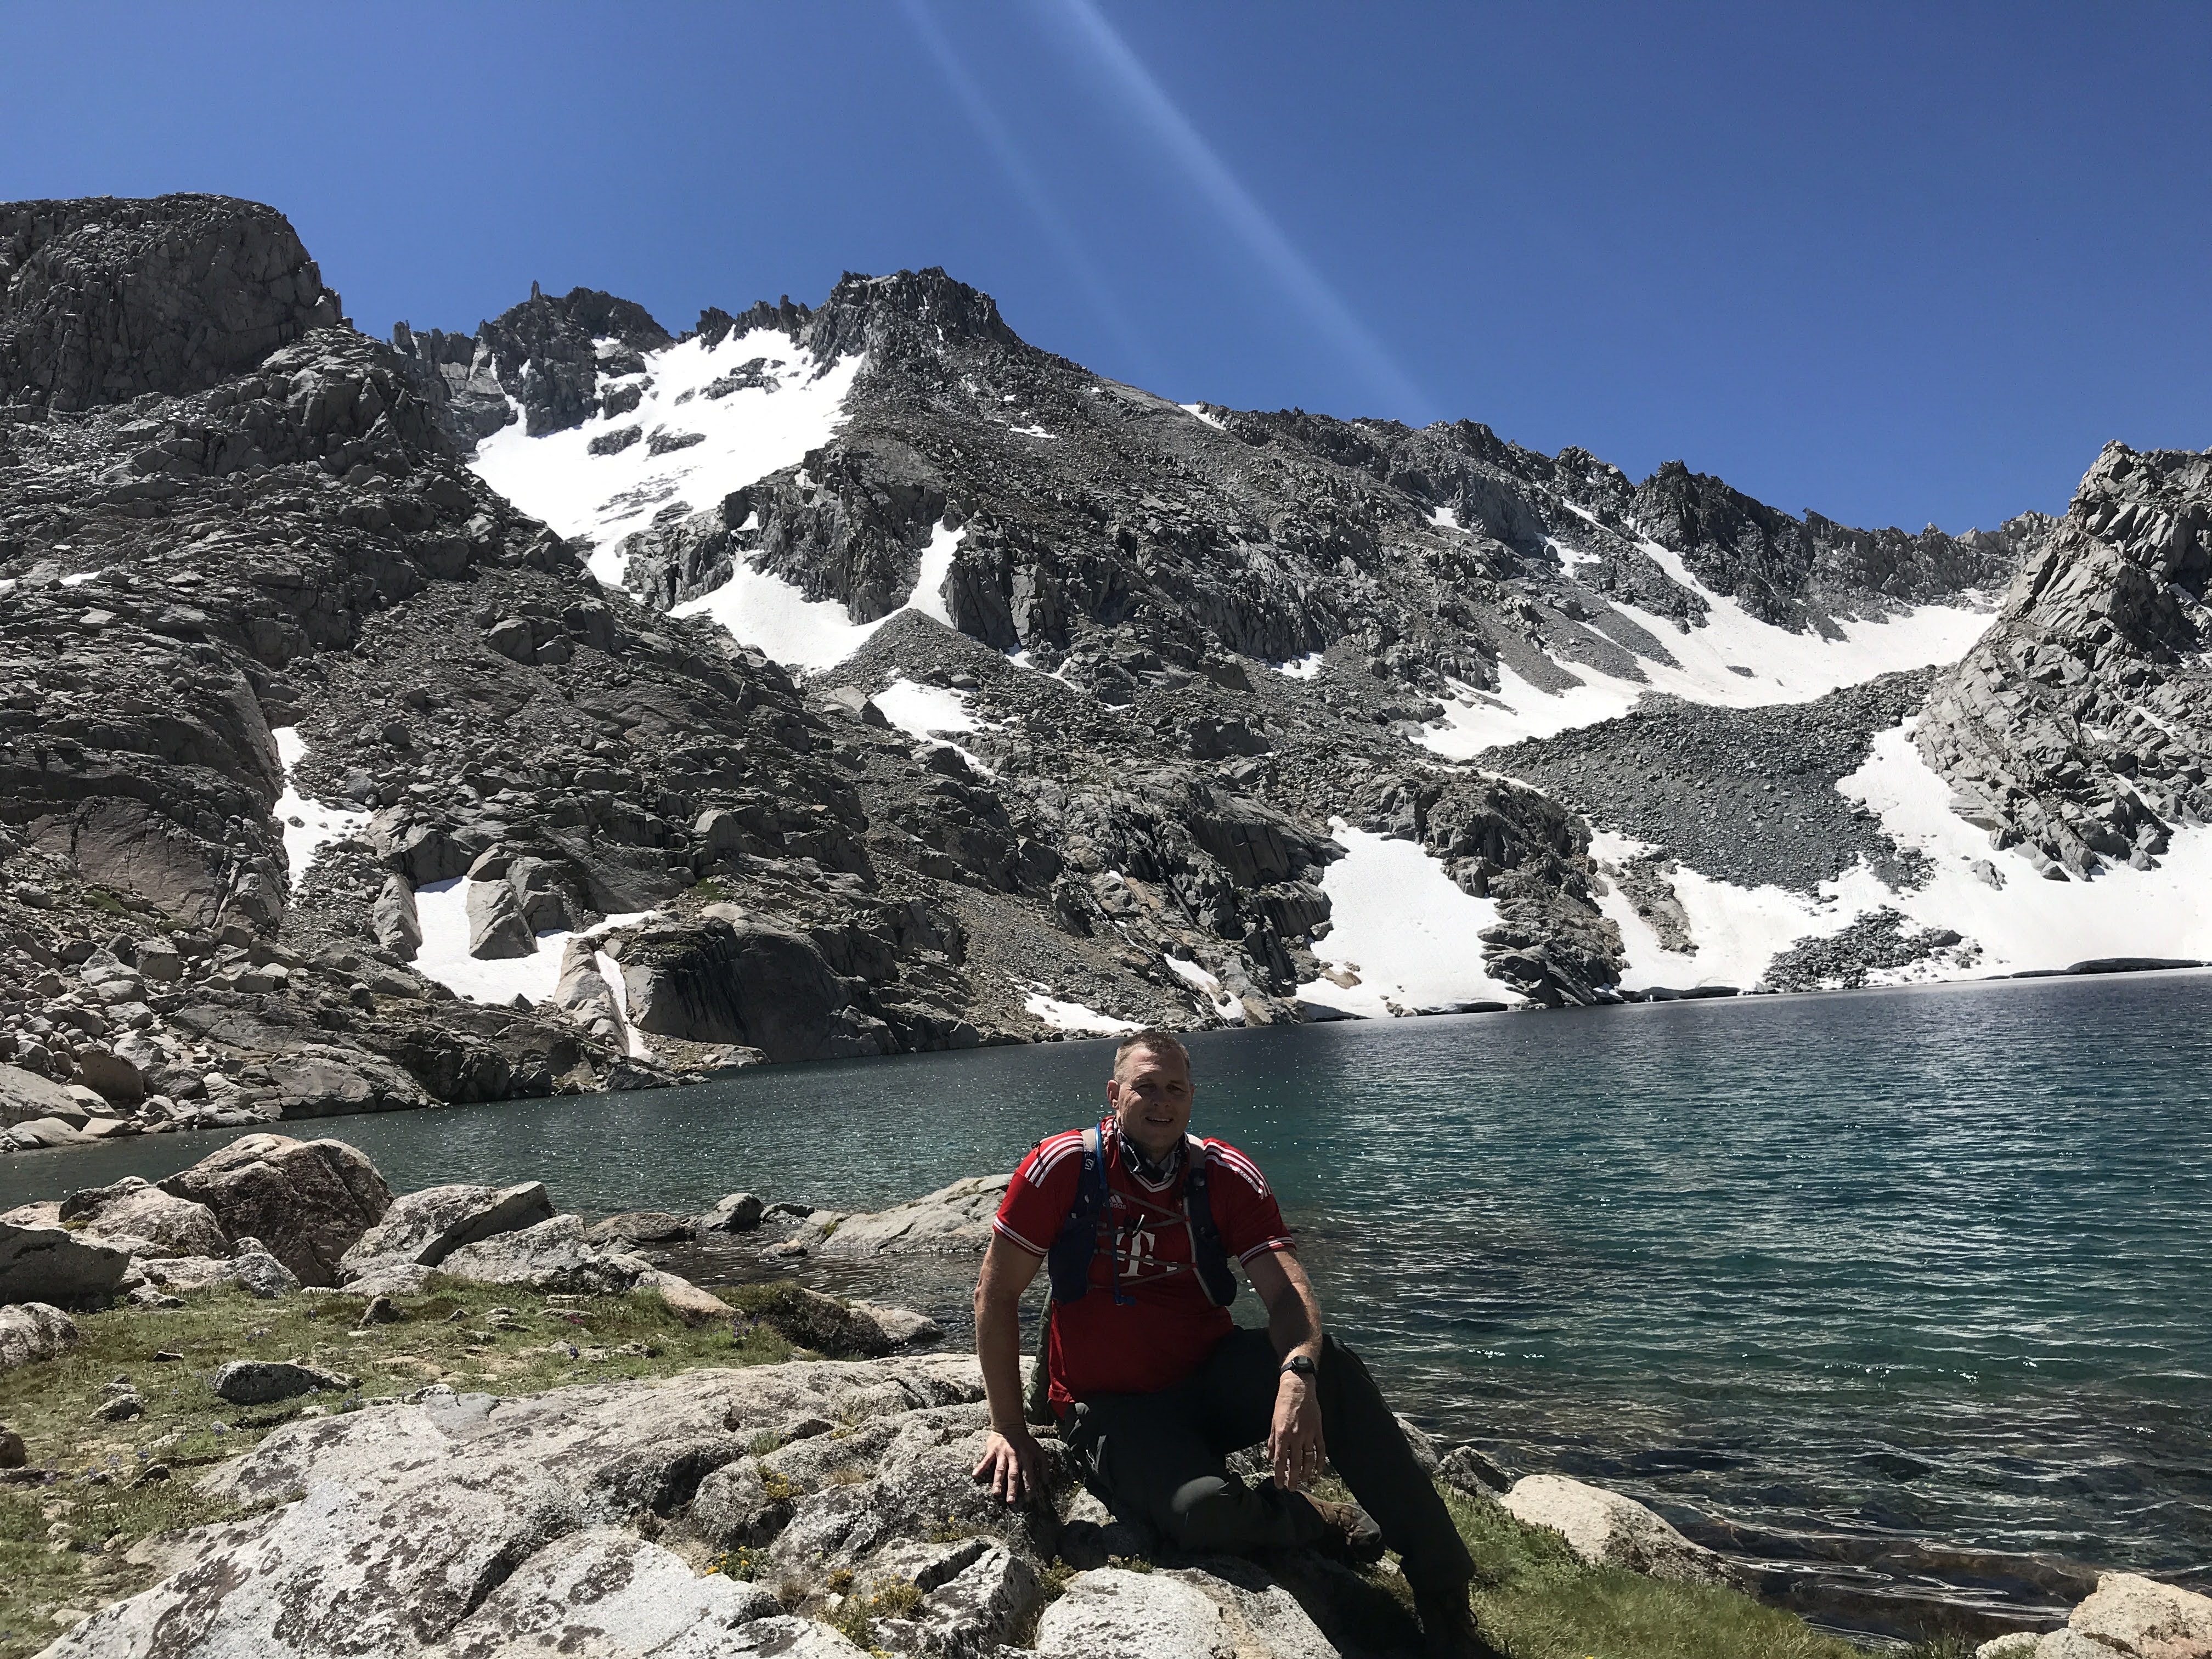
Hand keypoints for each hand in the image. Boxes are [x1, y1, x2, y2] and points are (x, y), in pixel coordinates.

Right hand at [972, 1425, 1045, 1503]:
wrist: (1010, 1426)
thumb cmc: (1025, 1442)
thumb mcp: (1038, 1451)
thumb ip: (1043, 1466)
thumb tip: (1046, 1482)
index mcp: (1026, 1457)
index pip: (1028, 1474)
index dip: (1029, 1485)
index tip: (1028, 1498)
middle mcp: (1014, 1456)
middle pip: (1013, 1474)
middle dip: (1012, 1488)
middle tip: (1011, 1501)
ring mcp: (1002, 1454)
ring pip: (1000, 1470)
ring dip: (997, 1481)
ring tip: (996, 1493)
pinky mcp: (992, 1450)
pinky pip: (986, 1460)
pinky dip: (980, 1467)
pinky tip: (975, 1475)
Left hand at [1268, 1372, 1324, 1490]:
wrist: (1298, 1387)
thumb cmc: (1283, 1403)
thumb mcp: (1273, 1422)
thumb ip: (1272, 1441)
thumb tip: (1270, 1457)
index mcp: (1282, 1435)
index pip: (1280, 1461)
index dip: (1279, 1475)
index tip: (1279, 1485)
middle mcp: (1295, 1437)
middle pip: (1295, 1463)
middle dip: (1293, 1478)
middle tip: (1292, 1488)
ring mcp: (1308, 1434)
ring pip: (1309, 1459)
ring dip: (1307, 1473)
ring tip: (1304, 1481)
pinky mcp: (1318, 1430)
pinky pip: (1321, 1449)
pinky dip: (1320, 1461)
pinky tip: (1319, 1470)